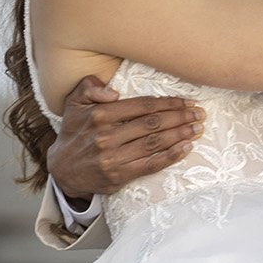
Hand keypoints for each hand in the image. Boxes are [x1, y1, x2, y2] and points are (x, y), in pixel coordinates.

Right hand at [46, 74, 204, 199]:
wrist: (63, 169)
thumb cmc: (75, 132)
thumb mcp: (74, 103)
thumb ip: (89, 87)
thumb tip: (112, 92)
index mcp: (99, 115)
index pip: (141, 106)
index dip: (167, 103)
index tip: (185, 100)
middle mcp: (107, 136)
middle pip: (152, 124)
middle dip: (180, 117)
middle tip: (199, 113)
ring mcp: (114, 157)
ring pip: (155, 143)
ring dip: (180, 134)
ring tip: (198, 128)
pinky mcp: (120, 175)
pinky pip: (151, 164)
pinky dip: (172, 155)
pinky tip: (187, 147)